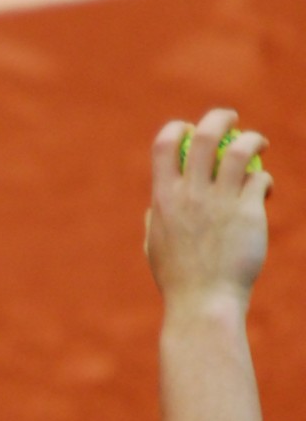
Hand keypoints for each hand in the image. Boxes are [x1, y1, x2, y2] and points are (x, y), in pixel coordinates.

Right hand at [145, 107, 271, 312]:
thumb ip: (156, 219)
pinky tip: (266, 191)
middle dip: (220, 117)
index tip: (188, 129)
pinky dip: (265, 180)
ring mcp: (220, 202)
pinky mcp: (248, 213)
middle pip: (206, 135)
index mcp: (164, 198)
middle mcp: (191, 194)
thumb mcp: (154, 246)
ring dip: (252, 139)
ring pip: (241, 150)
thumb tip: (158, 204)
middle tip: (231, 117)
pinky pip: (260, 181)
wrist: (204, 303)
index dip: (177, 128)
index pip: (164, 145)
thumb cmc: (177, 280)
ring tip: (259, 143)